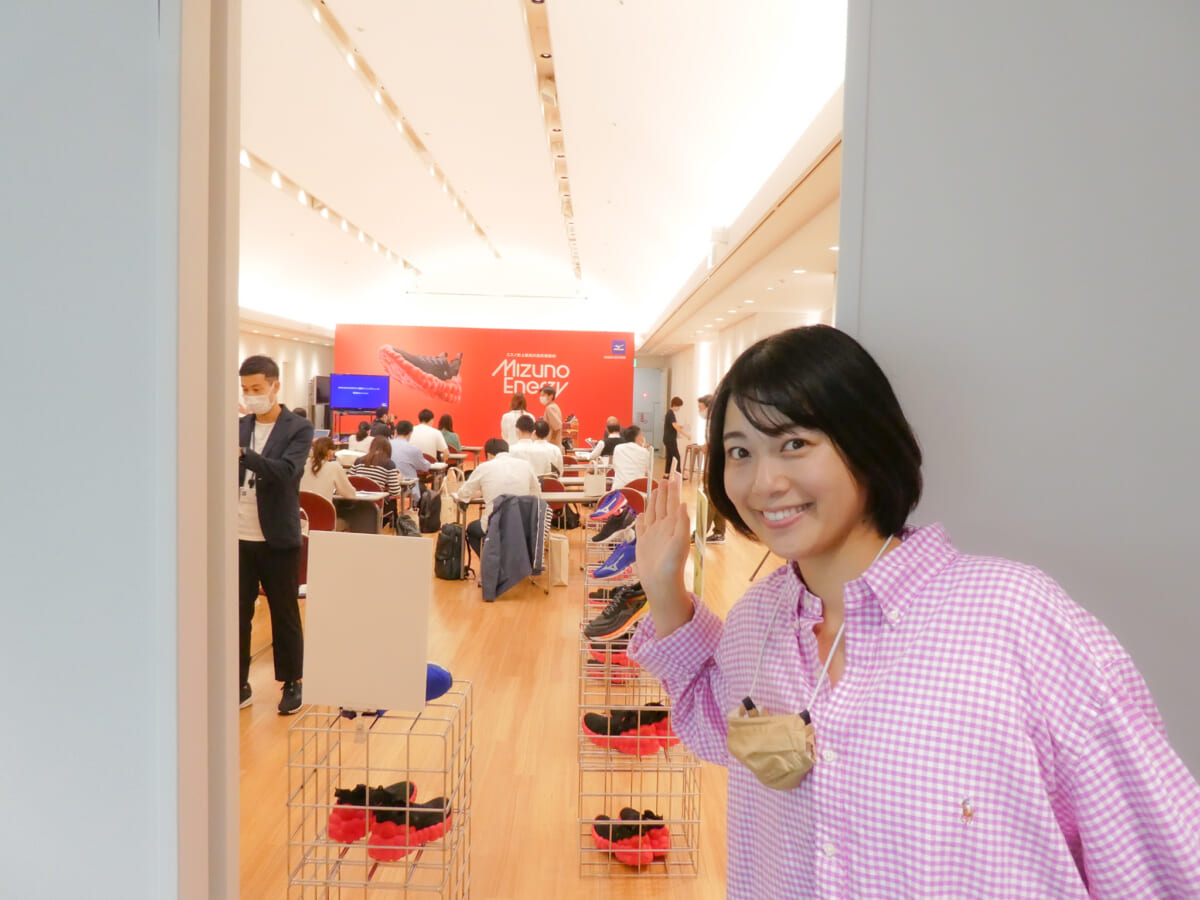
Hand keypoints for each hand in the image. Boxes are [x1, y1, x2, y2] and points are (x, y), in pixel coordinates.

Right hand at [635, 464, 693, 635]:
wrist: (661, 582)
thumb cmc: (673, 564)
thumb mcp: (680, 541)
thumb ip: (682, 522)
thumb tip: (682, 503)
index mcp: (673, 525)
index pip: (673, 502)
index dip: (673, 489)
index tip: (674, 476)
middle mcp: (663, 527)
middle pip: (663, 504)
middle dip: (665, 491)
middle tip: (665, 478)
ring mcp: (653, 534)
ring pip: (653, 512)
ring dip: (654, 501)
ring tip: (656, 489)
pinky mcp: (643, 542)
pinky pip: (642, 527)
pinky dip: (641, 519)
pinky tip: (641, 514)